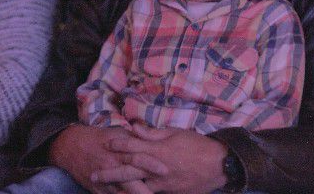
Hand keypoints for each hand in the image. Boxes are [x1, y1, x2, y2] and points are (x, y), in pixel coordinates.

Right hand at [49, 124, 161, 193]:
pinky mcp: (99, 192)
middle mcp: (112, 168)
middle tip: (160, 192)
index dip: (152, 164)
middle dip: (147, 191)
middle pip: (133, 183)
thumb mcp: (116, 134)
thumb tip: (152, 139)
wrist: (71, 147)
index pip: (138, 158)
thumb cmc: (97, 138)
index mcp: (118, 152)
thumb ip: (134, 139)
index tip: (166, 171)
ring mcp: (105, 183)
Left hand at [94, 124, 228, 193]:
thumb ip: (153, 133)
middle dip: (110, 173)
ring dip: (120, 188)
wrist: (219, 165)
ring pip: (137, 187)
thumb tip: (134, 127)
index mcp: (158, 150)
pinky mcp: (170, 193)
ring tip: (105, 190)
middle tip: (94, 175)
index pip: (133, 146)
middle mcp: (157, 168)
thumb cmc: (197, 145)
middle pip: (129, 170)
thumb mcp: (176, 133)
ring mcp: (163, 184)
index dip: (118, 144)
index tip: (105, 143)